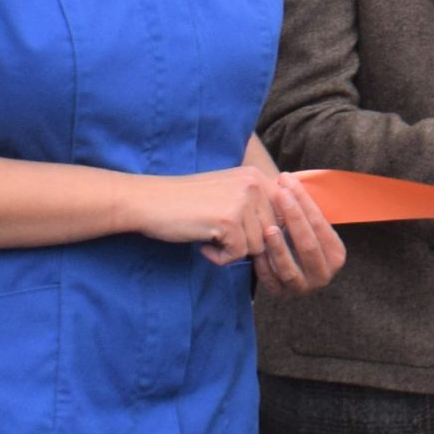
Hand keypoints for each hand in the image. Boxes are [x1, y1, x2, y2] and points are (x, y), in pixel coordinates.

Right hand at [134, 164, 345, 290]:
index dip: (268, 231)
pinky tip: (203, 244)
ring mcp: (243, 201)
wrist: (149, 201)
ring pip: (257, 246)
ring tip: (209, 238)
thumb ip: (255, 204)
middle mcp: (254, 184)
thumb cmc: (186, 202)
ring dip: (232, 250)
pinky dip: (219, 258)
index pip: (283, 212)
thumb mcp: (227, 192)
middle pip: (272, 232)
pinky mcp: (229, 221)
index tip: (244, 235)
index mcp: (256, 175)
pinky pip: (237, 255)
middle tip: (220, 236)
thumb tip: (284, 229)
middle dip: (247, 242)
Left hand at [255, 173, 347, 296]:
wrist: (296, 274)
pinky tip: (256, 247)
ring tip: (268, 227)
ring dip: (278, 247)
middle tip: (278, 195)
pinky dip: (264, 264)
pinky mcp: (282, 295)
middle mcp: (324, 274)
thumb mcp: (309, 228)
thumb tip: (285, 178)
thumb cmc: (300, 240)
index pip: (320, 224)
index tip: (288, 181)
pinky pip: (271, 281)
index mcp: (336, 254)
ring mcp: (303, 288)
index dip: (304, 201)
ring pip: (290, 268)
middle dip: (293, 217)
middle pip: (308, 244)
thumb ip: (302, 208)